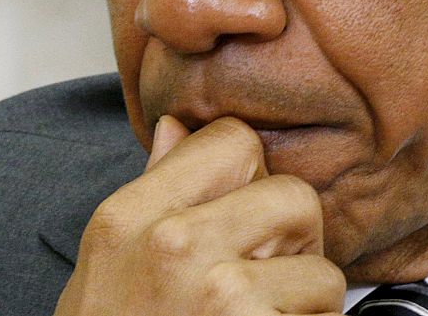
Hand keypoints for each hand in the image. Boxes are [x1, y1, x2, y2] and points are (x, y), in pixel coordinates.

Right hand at [53, 115, 346, 314]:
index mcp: (128, 219)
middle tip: (259, 288)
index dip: (249, 180)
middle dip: (292, 245)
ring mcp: (222, 297)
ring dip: (306, 310)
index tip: (238, 222)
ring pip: (323, 271)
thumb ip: (148, 199)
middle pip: (294, 197)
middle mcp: (174, 246)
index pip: (232, 141)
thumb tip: (179, 130)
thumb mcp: (104, 275)